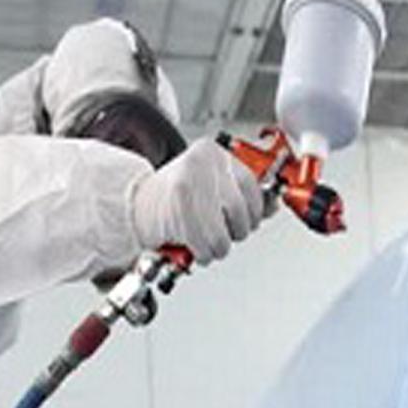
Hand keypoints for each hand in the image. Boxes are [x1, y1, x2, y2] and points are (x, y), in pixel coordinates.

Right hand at [129, 141, 264, 265]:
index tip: (251, 220)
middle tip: (223, 233)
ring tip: (206, 240)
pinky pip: (206, 243)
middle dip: (236, 232)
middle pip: (240, 210)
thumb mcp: (210, 186)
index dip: (255, 210)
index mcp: (213, 153)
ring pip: (225, 232)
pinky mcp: (178, 207)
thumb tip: (273, 207)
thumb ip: (240, 194)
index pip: (251, 185)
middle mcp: (202, 162)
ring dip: (218, 247)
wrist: (134, 205)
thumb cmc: (173, 198)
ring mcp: (189, 182)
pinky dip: (204, 253)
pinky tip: (194, 246)